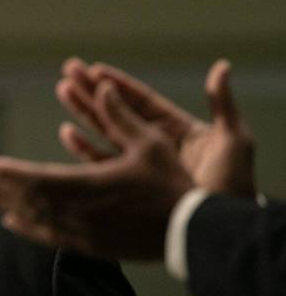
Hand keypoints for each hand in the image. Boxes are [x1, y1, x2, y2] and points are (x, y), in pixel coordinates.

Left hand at [0, 79, 193, 258]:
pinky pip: (50, 237)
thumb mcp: (151, 143)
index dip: (3, 172)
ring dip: (9, 204)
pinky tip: (13, 222)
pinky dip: (27, 228)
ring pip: (35, 218)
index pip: (32, 177)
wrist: (191, 232)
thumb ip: (121, 117)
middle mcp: (78, 211)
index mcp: (87, 184)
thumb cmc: (172, 185)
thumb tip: (102, 86)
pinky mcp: (91, 246)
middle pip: (26, 199)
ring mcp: (82, 232)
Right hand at [55, 57, 254, 196]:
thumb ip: (222, 103)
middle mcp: (158, 146)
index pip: (144, 102)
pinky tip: (67, 132)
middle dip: (93, 91)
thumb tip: (221, 67)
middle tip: (69, 71)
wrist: (218, 229)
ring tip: (63, 91)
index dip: (119, 85)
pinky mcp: (129, 188)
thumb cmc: (232, 186)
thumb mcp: (233, 141)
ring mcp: (142, 167)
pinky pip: (101, 164)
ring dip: (84, 112)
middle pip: (119, 112)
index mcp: (180, 131)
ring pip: (106, 133)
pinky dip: (83, 148)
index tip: (95, 69)